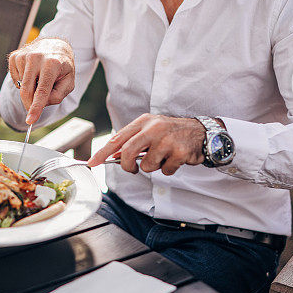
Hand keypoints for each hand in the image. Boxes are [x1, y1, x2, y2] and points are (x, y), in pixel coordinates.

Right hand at [7, 38, 74, 123]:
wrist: (54, 45)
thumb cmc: (62, 66)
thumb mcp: (68, 82)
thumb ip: (57, 95)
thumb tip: (41, 104)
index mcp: (52, 63)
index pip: (42, 91)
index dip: (36, 107)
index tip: (30, 120)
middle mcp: (36, 57)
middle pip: (27, 91)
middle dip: (29, 104)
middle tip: (34, 111)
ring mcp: (23, 56)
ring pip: (21, 87)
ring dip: (30, 89)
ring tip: (40, 78)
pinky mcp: (14, 56)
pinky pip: (15, 80)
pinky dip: (23, 82)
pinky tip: (32, 73)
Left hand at [87, 114, 204, 174]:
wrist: (201, 132)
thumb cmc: (172, 132)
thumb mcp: (151, 130)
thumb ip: (133, 141)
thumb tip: (113, 155)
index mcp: (143, 122)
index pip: (117, 139)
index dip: (102, 152)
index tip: (92, 163)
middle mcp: (154, 128)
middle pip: (128, 153)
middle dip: (127, 166)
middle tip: (132, 169)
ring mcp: (167, 140)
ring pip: (147, 166)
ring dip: (154, 167)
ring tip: (164, 157)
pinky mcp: (179, 152)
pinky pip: (165, 170)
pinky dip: (169, 169)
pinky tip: (176, 159)